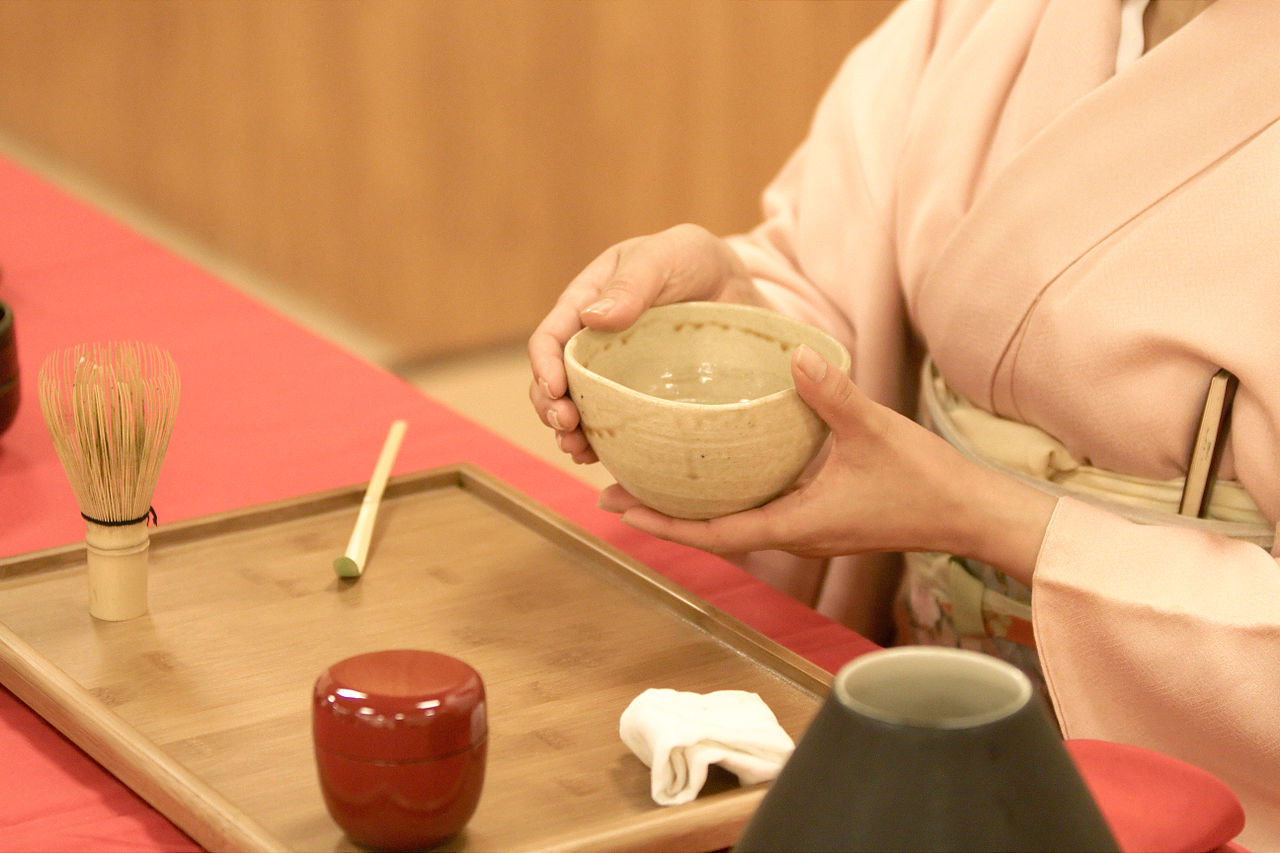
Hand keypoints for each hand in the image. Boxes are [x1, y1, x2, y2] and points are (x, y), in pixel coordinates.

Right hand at [527, 224, 767, 463]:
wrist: (742, 291)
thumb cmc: (697, 261)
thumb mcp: (667, 256)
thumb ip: (633, 282)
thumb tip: (591, 319)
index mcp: (586, 304)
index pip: (551, 337)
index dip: (544, 366)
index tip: (556, 390)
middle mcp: (593, 345)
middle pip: (555, 382)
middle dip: (552, 408)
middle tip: (567, 428)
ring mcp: (615, 376)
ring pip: (580, 410)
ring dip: (571, 435)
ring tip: (579, 451)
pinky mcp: (641, 401)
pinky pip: (614, 426)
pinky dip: (604, 446)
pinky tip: (602, 459)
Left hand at [598, 346, 1056, 585]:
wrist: (967, 511)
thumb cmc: (923, 481)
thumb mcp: (873, 430)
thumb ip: (832, 394)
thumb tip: (792, 354)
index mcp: (794, 524)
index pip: (712, 534)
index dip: (661, 524)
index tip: (617, 508)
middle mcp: (791, 533)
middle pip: (711, 531)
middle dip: (662, 515)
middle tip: (612, 489)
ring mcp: (805, 526)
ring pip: (733, 521)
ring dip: (691, 506)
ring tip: (649, 479)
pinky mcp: (820, 515)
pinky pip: (758, 509)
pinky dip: (727, 494)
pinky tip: (716, 467)